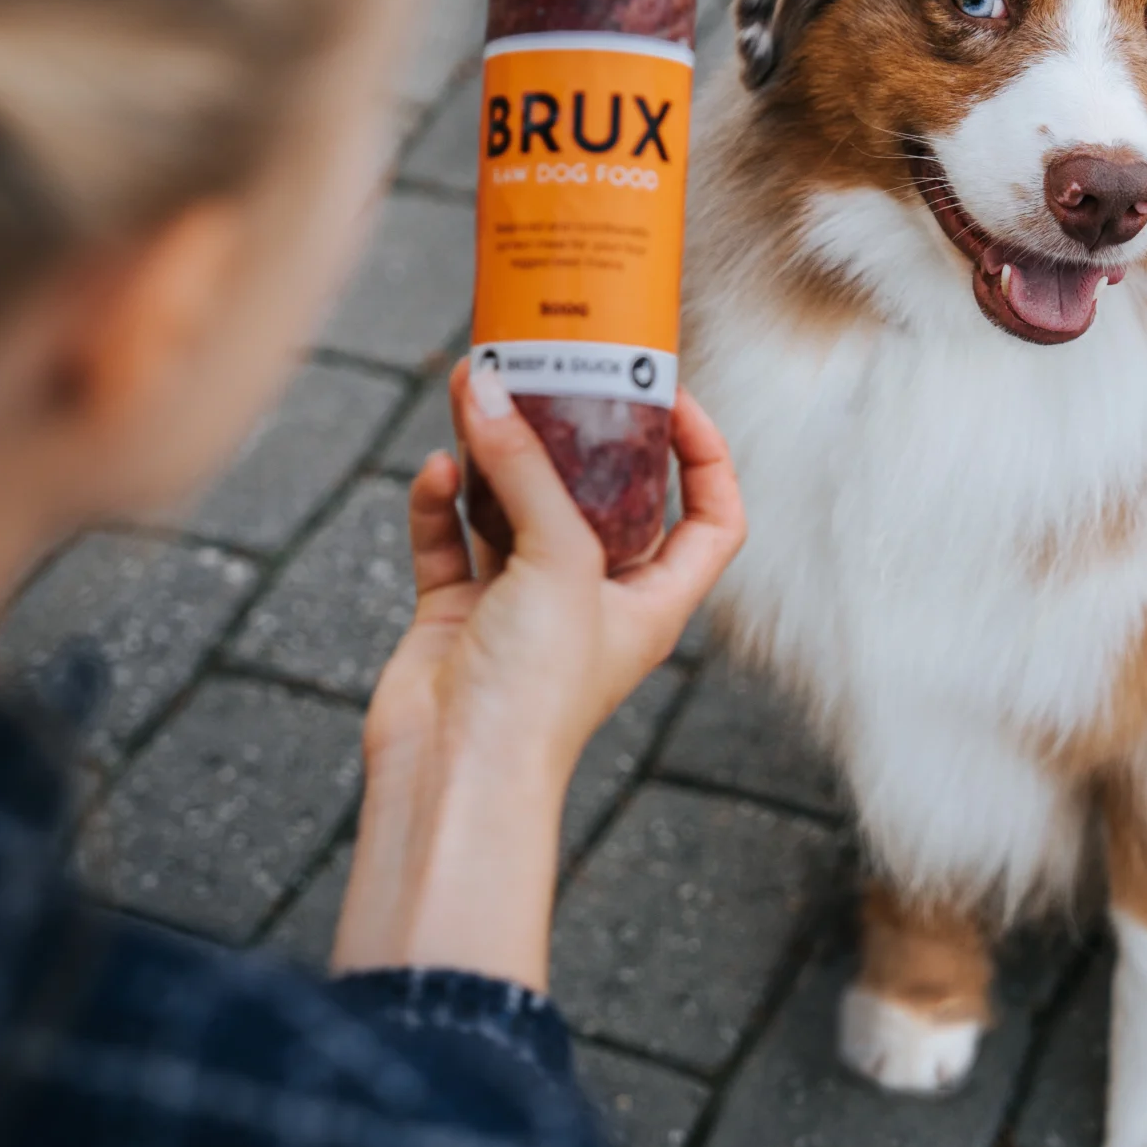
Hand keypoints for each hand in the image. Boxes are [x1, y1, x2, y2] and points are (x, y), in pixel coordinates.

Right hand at [373, 359, 744, 780]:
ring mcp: (521, 605)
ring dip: (494, 453)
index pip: (711, 517)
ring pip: (513, 506)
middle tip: (551, 372)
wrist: (451, 773)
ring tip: (475, 390)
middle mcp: (592, 599)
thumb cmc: (536, 694)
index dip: (705, 454)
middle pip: (598, 497)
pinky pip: (451, 537)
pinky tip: (435, 471)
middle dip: (573, 435)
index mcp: (652, 599)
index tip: (669, 396)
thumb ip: (526, 468)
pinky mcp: (458, 614)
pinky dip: (440, 502)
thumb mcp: (558, 561)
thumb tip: (489, 388)